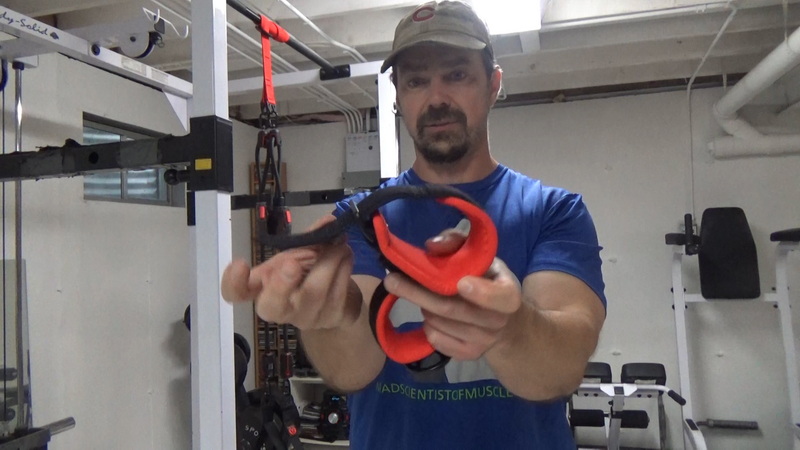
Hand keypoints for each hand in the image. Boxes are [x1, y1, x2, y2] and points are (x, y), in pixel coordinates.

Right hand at [221, 216, 361, 329]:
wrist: (339, 300)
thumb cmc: (308, 274)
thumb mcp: (301, 254)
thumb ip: (310, 238)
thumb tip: (328, 222)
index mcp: (263, 289)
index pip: (237, 294)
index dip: (233, 283)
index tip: (240, 264)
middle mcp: (281, 308)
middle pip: (272, 306)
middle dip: (280, 284)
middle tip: (291, 263)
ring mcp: (307, 318)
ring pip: (315, 290)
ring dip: (329, 260)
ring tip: (339, 243)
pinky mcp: (332, 318)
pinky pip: (338, 291)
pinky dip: (343, 267)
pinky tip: (345, 255)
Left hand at [384, 227, 522, 360]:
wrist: (503, 320)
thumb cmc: (486, 279)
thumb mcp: (478, 256)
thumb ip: (457, 243)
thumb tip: (432, 245)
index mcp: (508, 294)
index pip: (501, 298)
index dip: (482, 293)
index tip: (461, 283)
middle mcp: (499, 321)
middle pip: (453, 310)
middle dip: (419, 294)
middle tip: (392, 280)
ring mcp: (484, 342)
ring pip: (440, 323)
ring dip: (423, 307)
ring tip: (421, 295)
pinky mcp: (468, 355)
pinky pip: (436, 340)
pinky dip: (426, 325)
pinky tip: (430, 314)